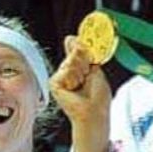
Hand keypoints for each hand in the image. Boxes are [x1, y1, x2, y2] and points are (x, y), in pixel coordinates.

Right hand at [51, 35, 111, 151]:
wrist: (94, 113)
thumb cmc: (98, 98)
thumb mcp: (95, 70)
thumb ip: (85, 53)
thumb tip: (72, 38)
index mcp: (78, 68)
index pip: (76, 48)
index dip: (79, 43)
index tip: (77, 38)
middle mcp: (67, 71)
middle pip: (75, 52)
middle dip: (85, 62)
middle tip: (88, 76)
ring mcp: (60, 77)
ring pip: (70, 61)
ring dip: (81, 72)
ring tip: (82, 85)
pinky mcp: (54, 83)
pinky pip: (64, 70)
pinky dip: (73, 77)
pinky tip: (74, 88)